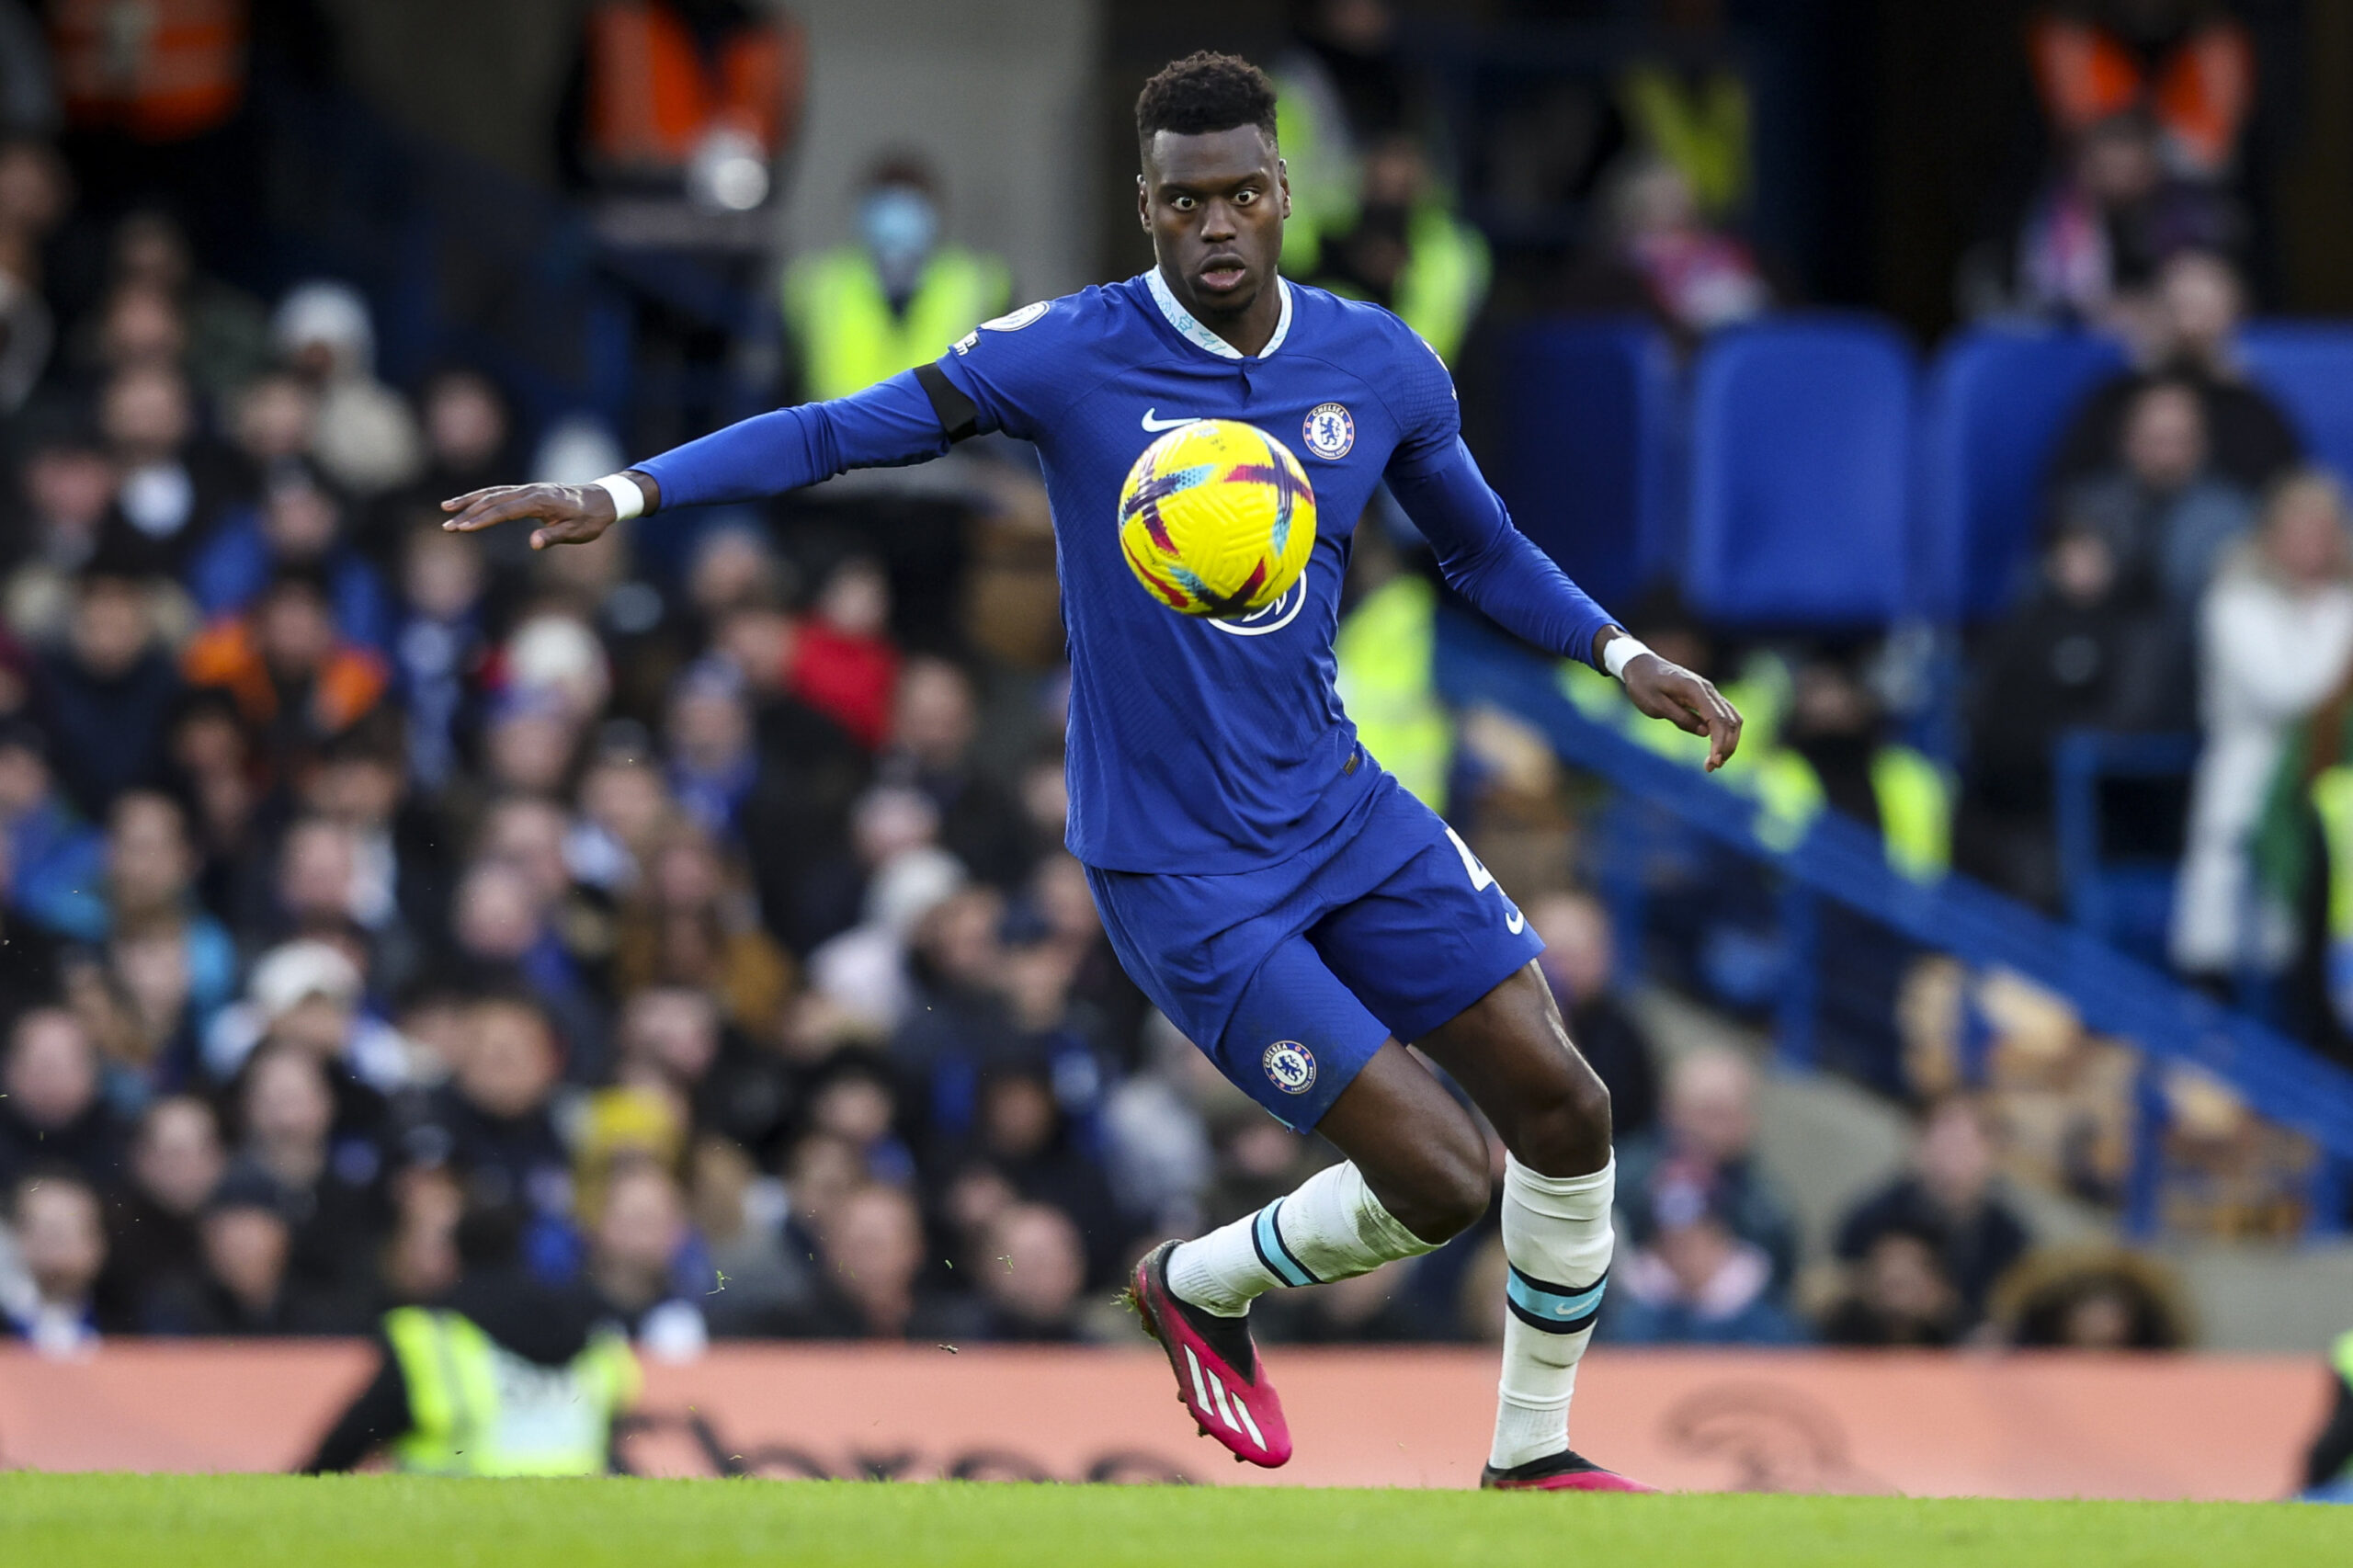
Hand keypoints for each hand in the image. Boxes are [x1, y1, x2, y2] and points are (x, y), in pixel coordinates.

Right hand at [440, 475, 649, 549]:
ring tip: (446, 509)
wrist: (602, 500)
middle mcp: (531, 491)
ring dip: (468, 501)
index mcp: (541, 501)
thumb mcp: (577, 533)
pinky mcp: (526, 491)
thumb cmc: (590, 519)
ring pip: (492, 493)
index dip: (484, 519)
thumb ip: (554, 537)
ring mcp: (527, 489)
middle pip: (493, 500)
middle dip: (468, 513)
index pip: (505, 510)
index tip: (465, 528)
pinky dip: (480, 496)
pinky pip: (499, 492)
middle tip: (448, 527)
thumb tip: (533, 544)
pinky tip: (466, 503)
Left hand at [1620, 650, 1743, 771]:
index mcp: (1694, 689)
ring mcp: (1710, 692)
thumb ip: (1680, 717)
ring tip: (1715, 762)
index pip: (1717, 719)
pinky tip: (1717, 748)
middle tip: (1711, 768)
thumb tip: (1705, 733)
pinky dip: (1726, 733)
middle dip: (1726, 746)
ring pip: (1733, 718)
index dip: (1719, 743)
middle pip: (1730, 721)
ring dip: (1729, 741)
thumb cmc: (1644, 685)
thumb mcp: (1655, 705)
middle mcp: (1707, 689)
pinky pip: (1725, 715)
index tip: (1713, 763)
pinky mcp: (1707, 697)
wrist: (1641, 666)